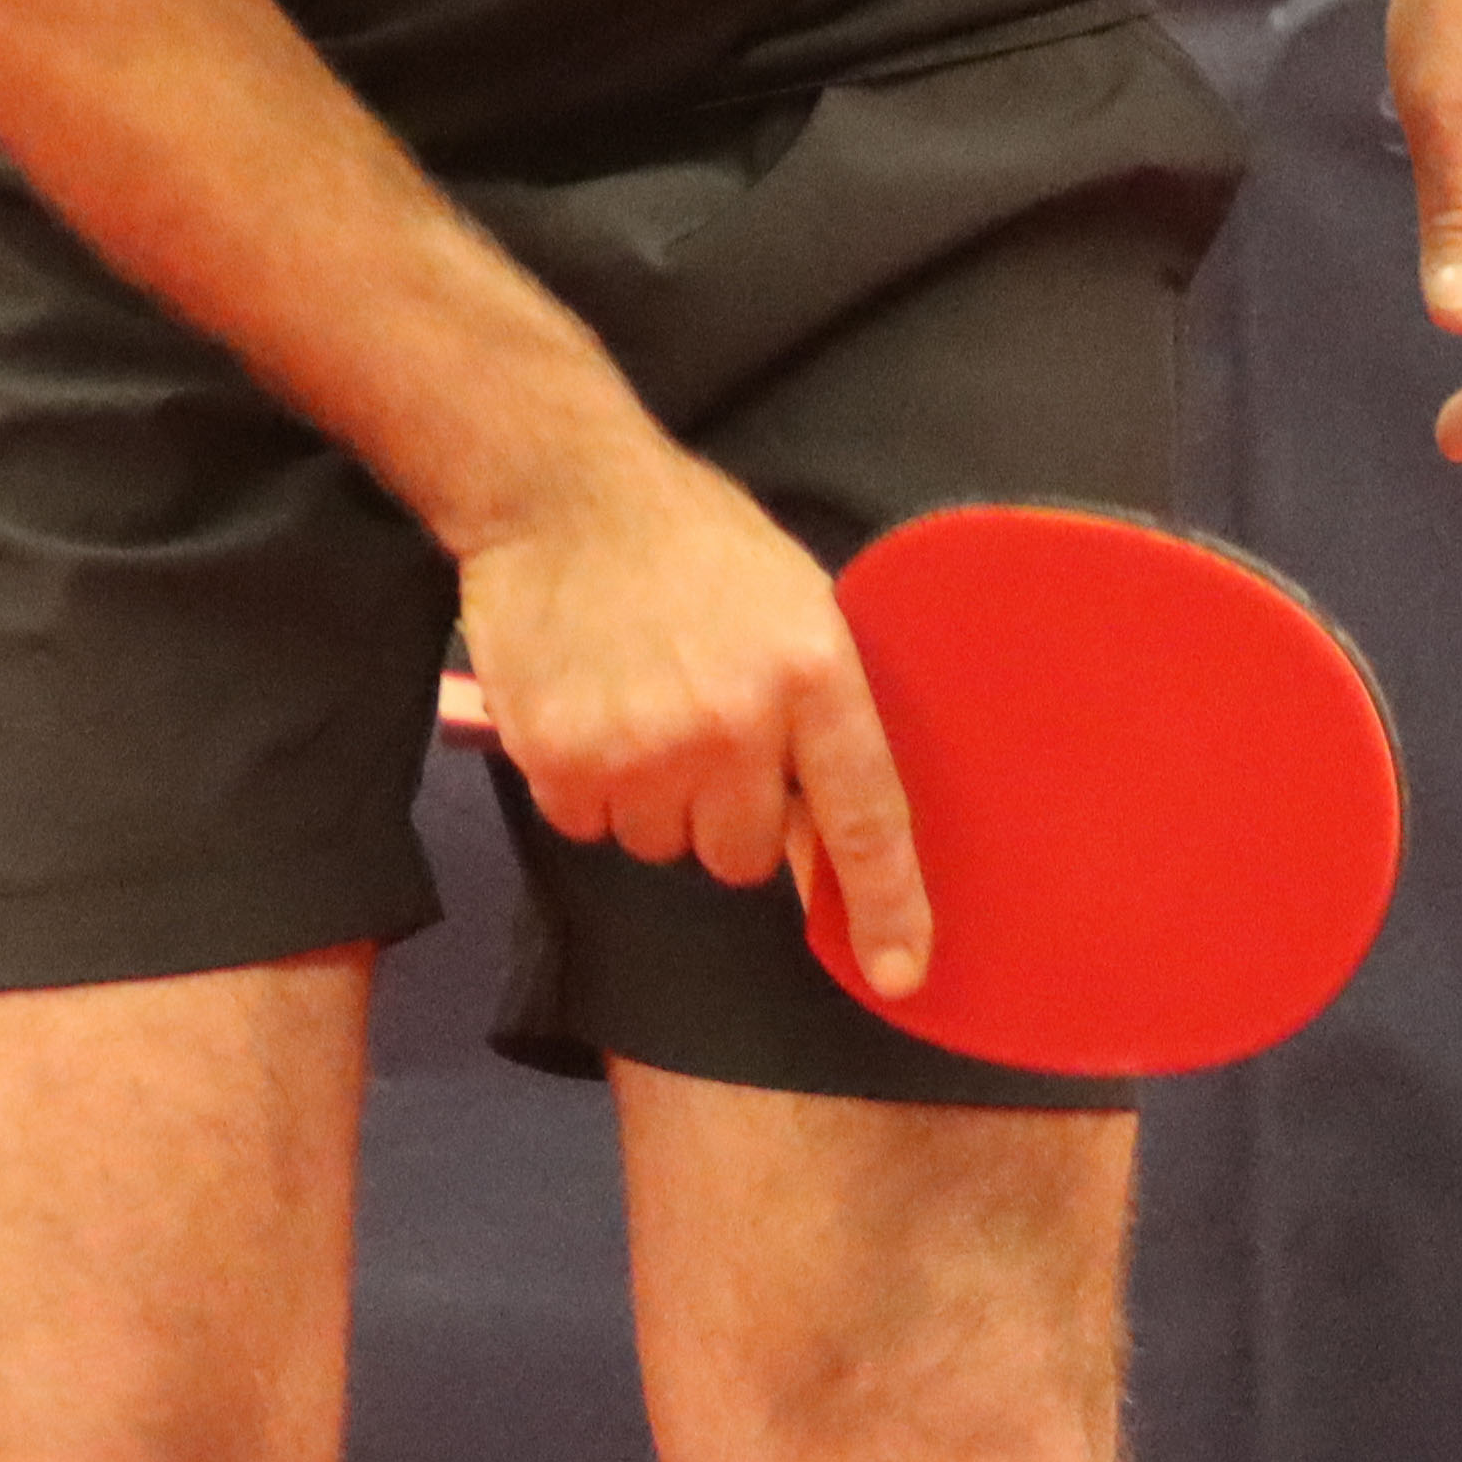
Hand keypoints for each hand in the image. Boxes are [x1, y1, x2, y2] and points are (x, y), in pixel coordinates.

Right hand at [449, 441, 928, 997]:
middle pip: (741, 856)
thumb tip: (827, 839)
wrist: (561, 487)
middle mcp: (733, 723)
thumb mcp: (793, 606)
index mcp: (811, 675)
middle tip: (697, 732)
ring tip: (633, 703)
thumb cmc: (692, 541)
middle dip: (724, 812)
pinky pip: (585, 822)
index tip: (899, 974)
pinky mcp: (561, 755)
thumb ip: (819, 717)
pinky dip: (583, 783)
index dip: (888, 909)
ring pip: (659, 845)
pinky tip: (585, 706)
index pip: (863, 822)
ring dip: (650, 798)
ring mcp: (643, 745)